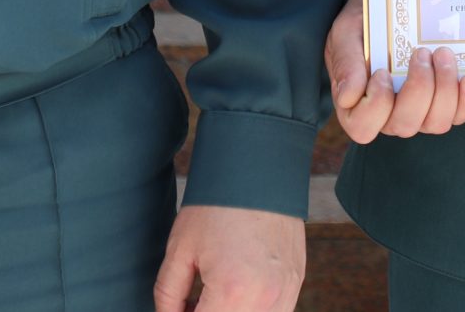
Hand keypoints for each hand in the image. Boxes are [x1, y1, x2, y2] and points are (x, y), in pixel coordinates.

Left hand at [152, 204, 304, 311]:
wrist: (256, 167)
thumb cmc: (214, 206)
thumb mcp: (179, 251)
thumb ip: (168, 296)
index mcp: (232, 293)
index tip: (177, 308)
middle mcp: (265, 299)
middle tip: (191, 303)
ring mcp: (286, 292)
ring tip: (212, 297)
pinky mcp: (296, 282)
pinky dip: (253, 310)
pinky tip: (236, 292)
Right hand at [324, 0, 464, 144]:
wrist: (393, 4)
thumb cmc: (366, 21)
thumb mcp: (347, 31)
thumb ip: (346, 61)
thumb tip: (349, 96)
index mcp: (357, 103)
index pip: (362, 126)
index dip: (375, 106)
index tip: (382, 72)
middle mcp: (388, 115)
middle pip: (405, 125)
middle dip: (419, 90)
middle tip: (423, 52)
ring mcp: (419, 112)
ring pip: (435, 123)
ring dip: (445, 91)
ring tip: (444, 55)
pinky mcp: (445, 103)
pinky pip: (459, 115)